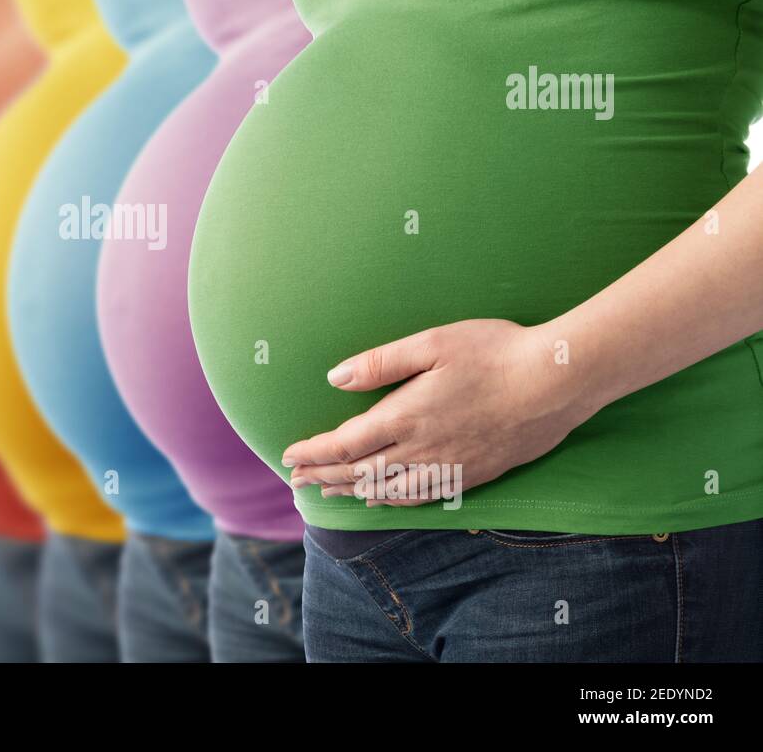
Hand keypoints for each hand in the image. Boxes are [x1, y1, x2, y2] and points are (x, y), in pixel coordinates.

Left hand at [282, 319, 600, 506]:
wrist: (557, 381)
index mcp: (405, 415)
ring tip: (329, 492)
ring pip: (388, 490)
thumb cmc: (495, 352)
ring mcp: (449, 465)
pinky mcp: (474, 473)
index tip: (289, 457)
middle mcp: (422, 448)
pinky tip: (382, 500)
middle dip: (324, 475)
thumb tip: (335, 379)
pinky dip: (392, 501)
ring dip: (353, 491)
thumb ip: (380, 364)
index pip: (345, 443)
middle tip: (296, 480)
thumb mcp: (432, 343)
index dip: (313, 452)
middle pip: (360, 471)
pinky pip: (421, 496)